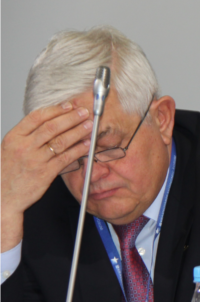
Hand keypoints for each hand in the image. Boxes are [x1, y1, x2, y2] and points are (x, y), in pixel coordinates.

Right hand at [0, 102, 92, 250]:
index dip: (55, 110)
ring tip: (89, 125)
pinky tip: (87, 144)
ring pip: (61, 140)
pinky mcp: (46, 173)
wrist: (3, 196)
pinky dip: (78, 149)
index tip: (68, 106)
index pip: (37, 117)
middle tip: (84, 112)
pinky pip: (66, 157)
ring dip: (78, 131)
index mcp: (14, 137)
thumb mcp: (10, 149)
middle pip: (52, 126)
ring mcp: (35, 160)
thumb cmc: (8, 172)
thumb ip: (28, 136)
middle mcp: (24, 146)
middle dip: (71, 117)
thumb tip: (52, 123)